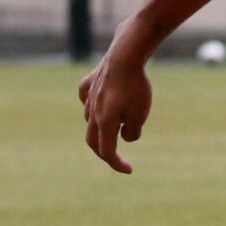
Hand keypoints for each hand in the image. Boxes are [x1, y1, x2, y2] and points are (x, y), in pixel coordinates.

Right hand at [78, 39, 152, 173]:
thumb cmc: (135, 87)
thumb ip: (132, 131)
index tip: (129, 170)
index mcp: (104, 123)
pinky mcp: (92, 79)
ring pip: (88, 118)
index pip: (107, 152)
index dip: (117, 164)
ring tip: (115, 127)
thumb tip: (126, 136)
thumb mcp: (140, 115)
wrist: (125, 55)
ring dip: (100, 127)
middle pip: (92, 139)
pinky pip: (85, 95)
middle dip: (104, 151)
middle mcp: (92, 112)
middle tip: (116, 157)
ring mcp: (90, 95)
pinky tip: (94, 103)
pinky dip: (89, 103)